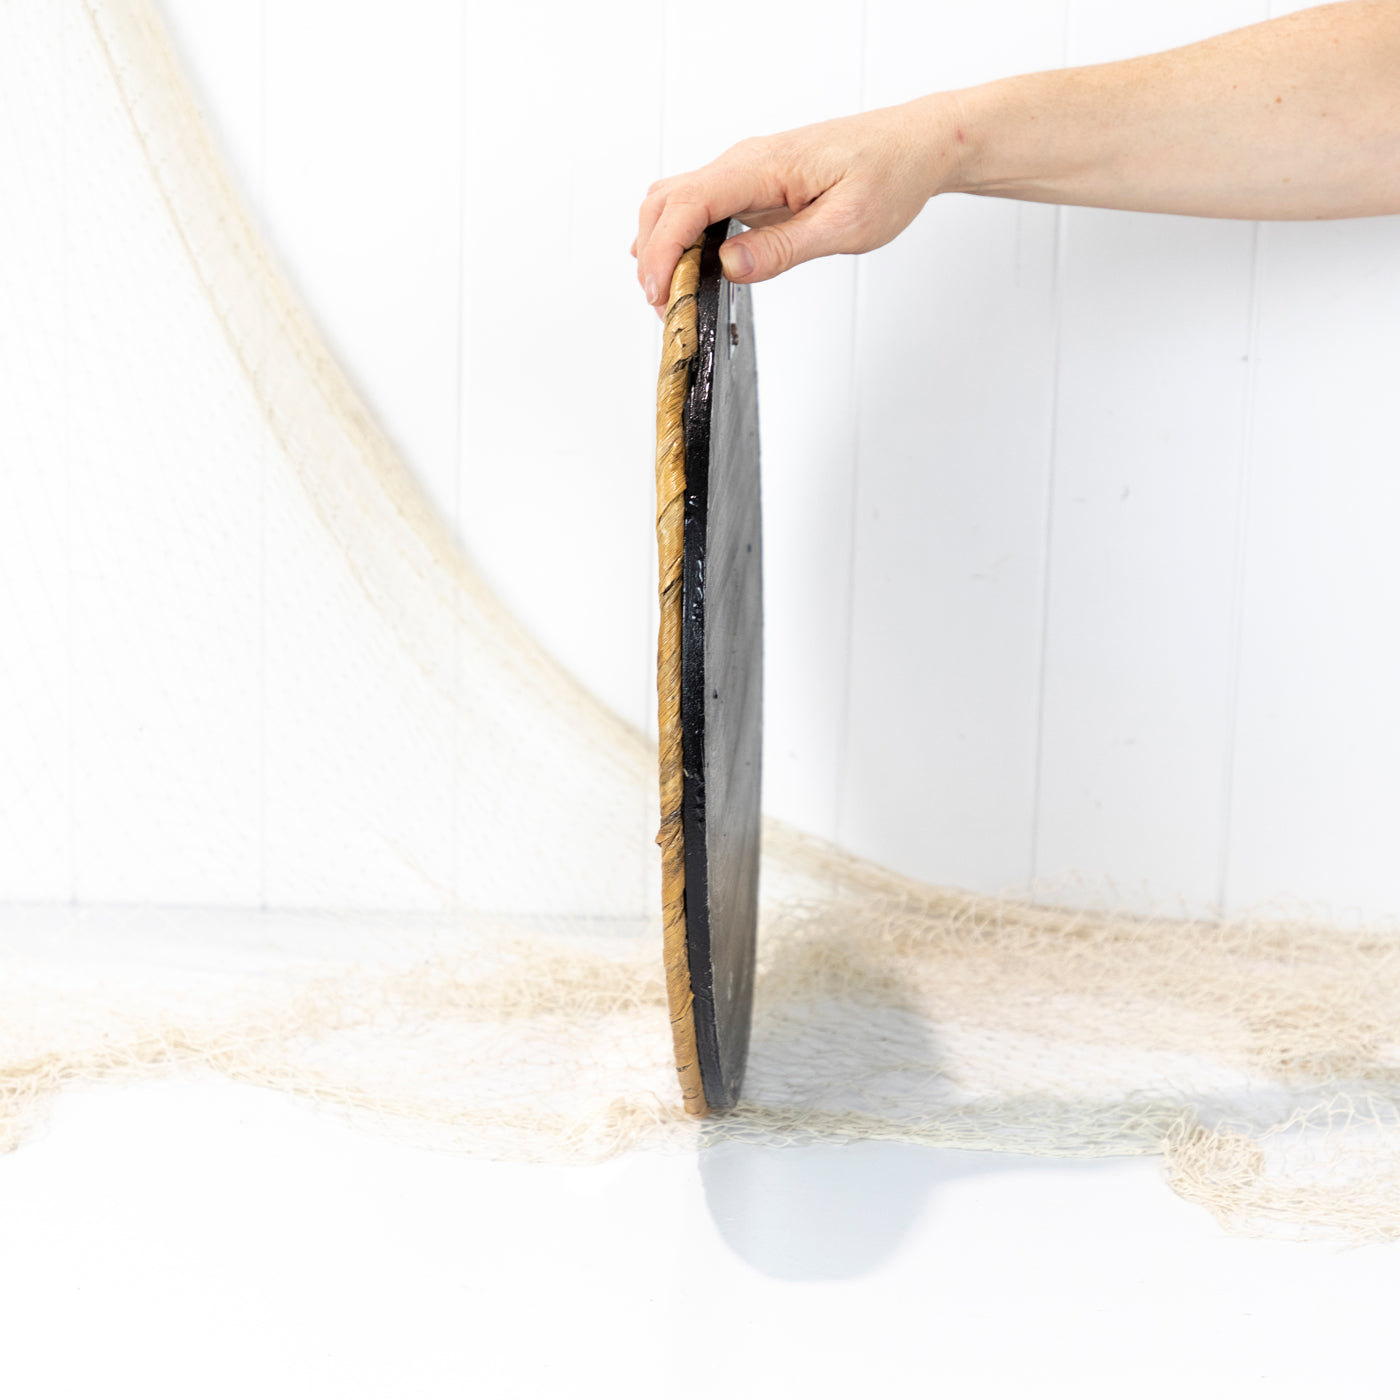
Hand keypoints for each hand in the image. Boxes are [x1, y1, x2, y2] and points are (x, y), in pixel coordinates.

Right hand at [633, 97, 966, 313]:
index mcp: (763, 166)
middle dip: (653, 255)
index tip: (660, 294)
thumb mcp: (846, 225)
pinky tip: (686, 269)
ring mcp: (745, 171)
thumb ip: (784, 248)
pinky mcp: (752, 184)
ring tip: (673, 296)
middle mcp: (745, 161)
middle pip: (666, 201)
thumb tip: (729, 266)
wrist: (915, 146)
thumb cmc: (890, 176)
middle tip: (666, 308)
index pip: (687, 204)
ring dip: (662, 246)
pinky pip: (699, 205)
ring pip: (675, 201)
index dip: (663, 252)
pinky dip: (681, 237)